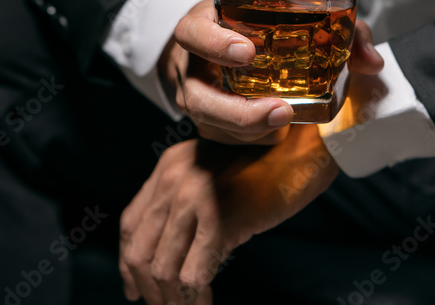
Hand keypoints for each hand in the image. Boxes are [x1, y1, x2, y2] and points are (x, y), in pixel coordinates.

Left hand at [118, 125, 338, 304]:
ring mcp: (194, 198)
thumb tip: (174, 247)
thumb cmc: (271, 162)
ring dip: (171, 300)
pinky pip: (193, 276)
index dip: (128, 262)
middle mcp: (173, 179)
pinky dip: (195, 301)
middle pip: (140, 250)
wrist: (306, 146)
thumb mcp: (215, 172)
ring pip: (163, 269)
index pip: (132, 223)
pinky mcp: (219, 219)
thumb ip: (189, 197)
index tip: (135, 288)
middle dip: (147, 288)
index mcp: (168, 166)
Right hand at [161, 0, 384, 144]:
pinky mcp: (207, 118)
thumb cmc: (261, 20)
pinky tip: (276, 133)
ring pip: (209, 123)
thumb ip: (339, 29)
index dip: (213, 43)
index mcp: (206, 24)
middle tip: (280, 110)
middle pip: (195, 94)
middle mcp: (192, 63)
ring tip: (285, 124)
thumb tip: (372, 62)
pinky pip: (221, 135)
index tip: (248, 53)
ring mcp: (197, 94)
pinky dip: (250, 137)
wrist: (226, 38)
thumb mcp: (294, 10)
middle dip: (235, 111)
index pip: (192, 31)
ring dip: (247, 129)